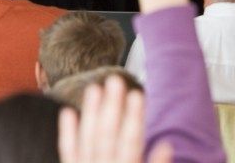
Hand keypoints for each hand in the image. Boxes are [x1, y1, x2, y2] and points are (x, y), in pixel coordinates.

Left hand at [58, 74, 173, 162]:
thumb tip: (167, 146)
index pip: (131, 145)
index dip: (133, 120)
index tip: (137, 94)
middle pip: (106, 138)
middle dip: (111, 108)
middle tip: (115, 80)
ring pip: (86, 142)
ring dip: (90, 114)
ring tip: (94, 88)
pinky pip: (69, 155)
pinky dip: (67, 134)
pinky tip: (68, 112)